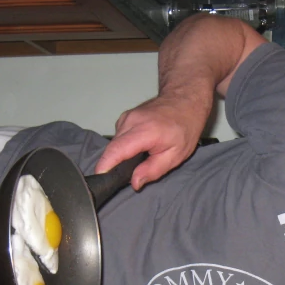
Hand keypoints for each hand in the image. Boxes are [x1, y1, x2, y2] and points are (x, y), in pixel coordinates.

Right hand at [95, 94, 209, 189]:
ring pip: (116, 143)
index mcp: (144, 131)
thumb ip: (153, 170)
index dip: (105, 165)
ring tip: (141, 157)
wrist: (184, 101)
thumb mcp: (175, 156)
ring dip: (123, 154)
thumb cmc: (184, 128)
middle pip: (113, 149)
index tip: (99, 177)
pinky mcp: (125, 117)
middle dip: (116, 164)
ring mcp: (126, 117)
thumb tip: (134, 183)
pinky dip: (125, 145)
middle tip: (131, 174)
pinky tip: (140, 146)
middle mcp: (130, 121)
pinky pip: (119, 137)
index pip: (117, 150)